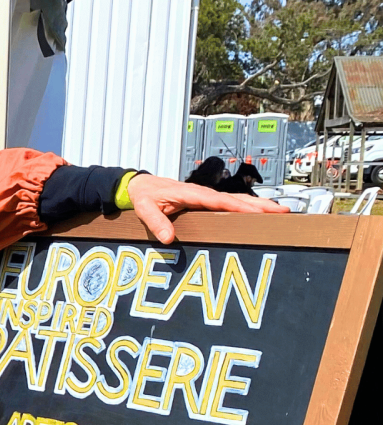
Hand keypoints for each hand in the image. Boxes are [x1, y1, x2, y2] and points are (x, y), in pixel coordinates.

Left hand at [126, 174, 289, 244]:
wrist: (140, 186)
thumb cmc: (143, 195)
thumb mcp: (144, 208)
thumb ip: (156, 222)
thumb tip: (168, 238)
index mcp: (191, 193)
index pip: (220, 201)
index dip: (240, 207)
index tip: (259, 213)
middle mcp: (203, 193)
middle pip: (236, 199)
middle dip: (259, 205)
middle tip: (283, 211)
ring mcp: (206, 197)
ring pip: (237, 200)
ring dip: (258, 205)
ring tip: (280, 210)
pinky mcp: (206, 202)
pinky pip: (230, 204)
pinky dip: (247, 207)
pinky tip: (259, 213)